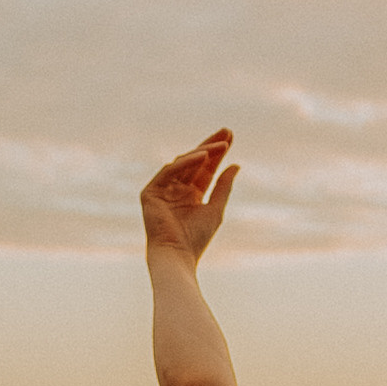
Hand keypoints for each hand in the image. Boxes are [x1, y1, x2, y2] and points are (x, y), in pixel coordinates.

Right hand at [141, 129, 238, 264]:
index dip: (218, 153)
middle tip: (227, 131)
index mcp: (192, 194)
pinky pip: (169, 171)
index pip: (206, 168)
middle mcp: (177, 189)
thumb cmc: (196, 238)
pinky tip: (203, 156)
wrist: (177, 254)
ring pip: (183, 163)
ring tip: (222, 145)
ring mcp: (163, 189)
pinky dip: (186, 162)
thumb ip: (223, 187)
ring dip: (202, 152)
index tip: (231, 137)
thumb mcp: (215, 208)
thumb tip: (236, 165)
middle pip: (195, 162)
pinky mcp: (150, 192)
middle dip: (211, 145)